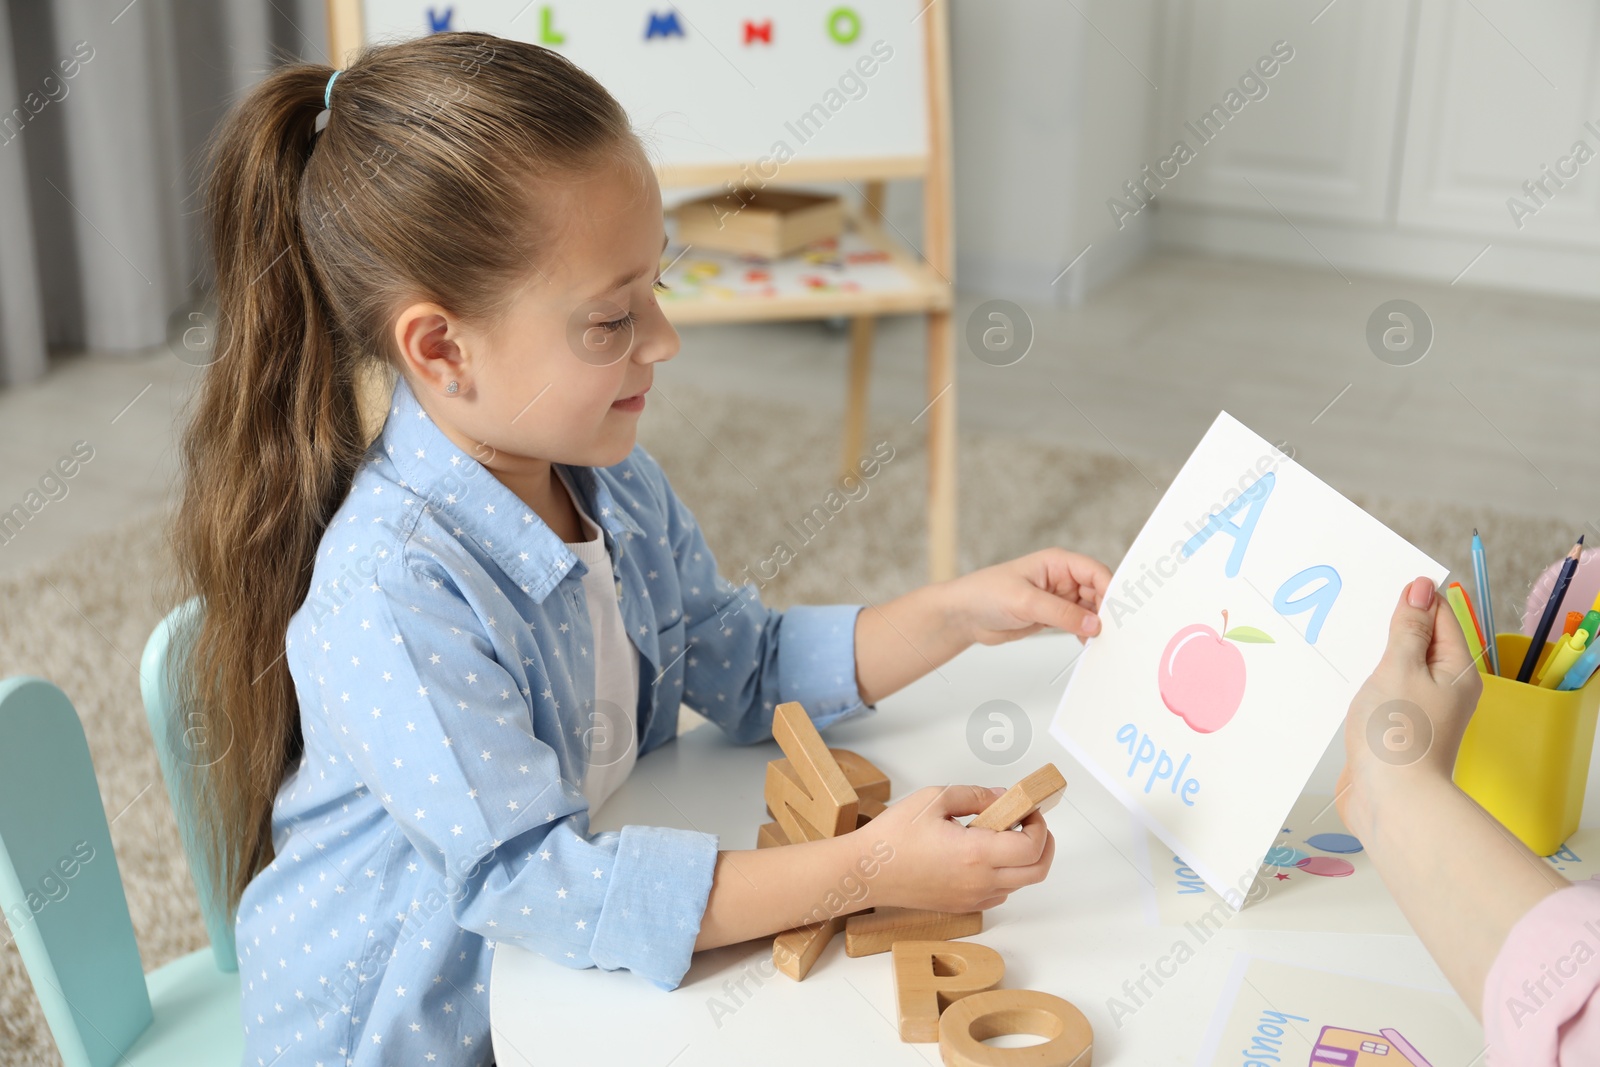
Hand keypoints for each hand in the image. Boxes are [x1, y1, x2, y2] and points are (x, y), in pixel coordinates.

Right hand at [859, 784, 1054, 912]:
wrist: (866, 872)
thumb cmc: (893, 836)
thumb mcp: (934, 799)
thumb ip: (975, 796)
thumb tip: (1003, 798)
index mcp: (976, 854)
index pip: (1032, 846)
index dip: (1039, 825)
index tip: (1027, 809)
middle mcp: (979, 882)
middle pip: (1037, 871)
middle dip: (1043, 844)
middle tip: (1029, 822)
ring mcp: (972, 898)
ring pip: (1020, 884)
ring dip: (1023, 859)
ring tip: (1000, 834)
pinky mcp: (962, 906)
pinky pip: (999, 893)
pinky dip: (1006, 875)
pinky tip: (984, 855)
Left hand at [948, 548, 1110, 645]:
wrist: (963, 615)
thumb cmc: (986, 594)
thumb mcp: (1025, 601)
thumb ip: (1061, 613)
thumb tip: (1094, 624)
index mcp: (1058, 562)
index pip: (1095, 572)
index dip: (1110, 591)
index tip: (1117, 614)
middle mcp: (1062, 578)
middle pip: (1098, 592)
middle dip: (1106, 611)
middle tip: (1113, 633)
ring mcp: (1058, 598)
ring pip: (1090, 610)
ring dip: (1096, 625)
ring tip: (1102, 642)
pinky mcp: (1053, 616)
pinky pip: (1078, 624)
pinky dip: (1085, 634)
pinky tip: (1087, 645)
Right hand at [1336, 576, 1481, 836]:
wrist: (1391, 801)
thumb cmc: (1397, 735)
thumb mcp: (1400, 668)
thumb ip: (1409, 629)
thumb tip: (1421, 588)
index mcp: (1456, 670)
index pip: (1441, 615)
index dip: (1413, 597)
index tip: (1379, 582)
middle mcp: (1446, 689)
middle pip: (1421, 641)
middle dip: (1392, 625)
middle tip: (1356, 608)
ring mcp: (1421, 711)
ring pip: (1400, 667)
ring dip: (1375, 655)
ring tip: (1346, 641)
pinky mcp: (1397, 729)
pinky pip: (1385, 693)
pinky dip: (1368, 682)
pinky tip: (1344, 678)